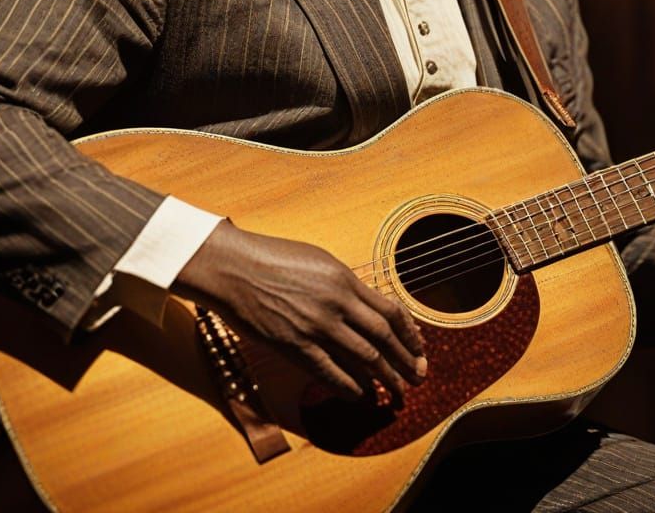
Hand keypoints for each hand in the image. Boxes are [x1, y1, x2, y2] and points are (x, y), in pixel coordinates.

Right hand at [173, 220, 425, 401]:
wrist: (234, 268)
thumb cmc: (272, 259)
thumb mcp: (319, 261)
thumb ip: (343, 285)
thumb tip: (364, 305)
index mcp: (345, 279)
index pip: (390, 311)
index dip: (410, 333)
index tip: (419, 348)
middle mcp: (337, 303)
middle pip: (383, 338)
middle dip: (405, 361)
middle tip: (417, 377)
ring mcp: (317, 327)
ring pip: (363, 359)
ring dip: (385, 379)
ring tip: (396, 392)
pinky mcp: (295, 346)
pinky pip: (331, 373)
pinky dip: (351, 387)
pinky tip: (362, 396)